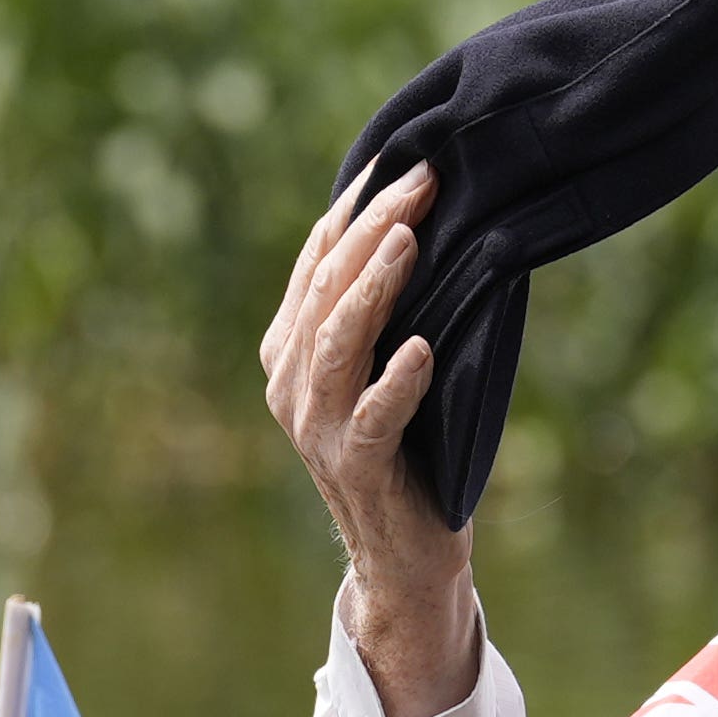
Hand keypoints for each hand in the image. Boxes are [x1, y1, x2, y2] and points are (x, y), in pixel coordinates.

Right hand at [262, 162, 482, 716]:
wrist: (403, 558)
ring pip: (337, 340)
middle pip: (327, 286)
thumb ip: (386, 312)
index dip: (357, 205)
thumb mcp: (387, 369)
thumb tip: (426, 226)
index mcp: (292, 348)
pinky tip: (424, 349)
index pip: (317, 257)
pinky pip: (370, 416)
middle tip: (426, 180)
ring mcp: (316, 426)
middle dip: (376, 225)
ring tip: (412, 240)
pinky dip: (397, 380)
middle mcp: (291, 381)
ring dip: (375, 286)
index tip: (404, 158)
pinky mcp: (353, 466)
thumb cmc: (408, 452)